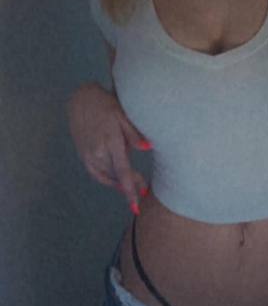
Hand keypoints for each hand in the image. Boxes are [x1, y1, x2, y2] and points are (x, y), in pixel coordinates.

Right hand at [67, 83, 150, 211]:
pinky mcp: (83, 155)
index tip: (137, 205)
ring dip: (119, 184)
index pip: (123, 172)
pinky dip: (107, 180)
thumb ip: (134, 134)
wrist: (81, 100)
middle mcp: (97, 152)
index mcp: (110, 142)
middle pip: (116, 177)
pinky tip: (117, 183)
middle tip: (144, 191)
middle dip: (130, 186)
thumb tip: (148, 148)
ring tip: (133, 189)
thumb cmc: (107, 105)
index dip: (130, 190)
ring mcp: (88, 155)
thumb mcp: (123, 115)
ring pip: (106, 177)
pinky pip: (96, 173)